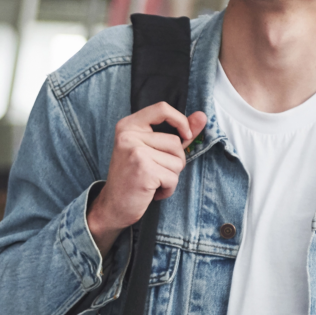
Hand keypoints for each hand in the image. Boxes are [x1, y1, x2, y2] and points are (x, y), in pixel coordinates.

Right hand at [86, 103, 208, 253]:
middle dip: (174, 161)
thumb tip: (202, 116)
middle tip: (155, 171)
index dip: (180, 120)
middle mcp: (129, 135)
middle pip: (175, 142)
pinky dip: (168, 189)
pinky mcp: (144, 170)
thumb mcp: (151, 149)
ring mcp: (135, 152)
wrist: (113, 206)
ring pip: (177, 161)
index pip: (162, 108)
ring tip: (152, 181)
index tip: (186, 136)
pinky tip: (152, 191)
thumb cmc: (133, 176)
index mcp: (128, 125)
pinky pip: (173, 178)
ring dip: (171, 176)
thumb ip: (177, 131)